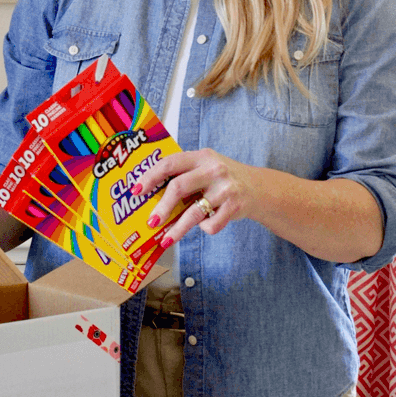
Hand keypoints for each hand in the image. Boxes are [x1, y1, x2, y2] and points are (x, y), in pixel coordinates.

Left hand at [133, 148, 255, 245]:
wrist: (260, 188)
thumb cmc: (224, 179)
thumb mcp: (206, 167)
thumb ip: (185, 174)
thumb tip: (151, 195)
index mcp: (201, 156)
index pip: (170, 163)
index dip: (150, 177)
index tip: (136, 190)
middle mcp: (213, 169)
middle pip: (179, 187)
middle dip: (162, 207)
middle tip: (151, 221)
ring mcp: (225, 188)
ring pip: (194, 213)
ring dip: (177, 229)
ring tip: (165, 240)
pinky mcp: (235, 206)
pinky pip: (211, 224)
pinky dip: (205, 228)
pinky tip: (206, 223)